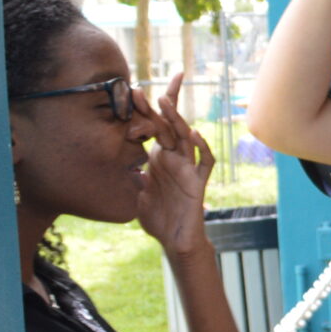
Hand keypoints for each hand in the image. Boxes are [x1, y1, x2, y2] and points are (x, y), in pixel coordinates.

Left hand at [137, 72, 215, 256]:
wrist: (174, 240)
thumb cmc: (157, 217)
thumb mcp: (136, 193)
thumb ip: (132, 177)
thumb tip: (126, 166)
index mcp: (159, 157)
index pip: (155, 127)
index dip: (146, 109)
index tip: (132, 91)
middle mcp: (174, 159)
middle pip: (169, 126)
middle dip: (158, 107)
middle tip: (142, 90)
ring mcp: (187, 169)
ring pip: (184, 138)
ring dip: (175, 119)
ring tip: (164, 101)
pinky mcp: (198, 183)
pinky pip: (205, 162)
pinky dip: (202, 148)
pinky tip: (195, 135)